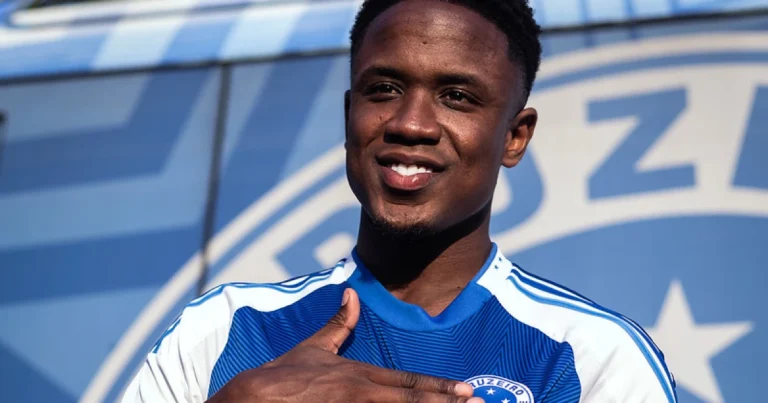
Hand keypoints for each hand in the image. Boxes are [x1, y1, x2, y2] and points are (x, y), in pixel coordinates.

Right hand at [207, 288, 482, 402]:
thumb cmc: (283, 375)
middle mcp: (361, 392)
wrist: (252, 397)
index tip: (468, 391)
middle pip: (413, 400)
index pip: (409, 382)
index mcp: (360, 375)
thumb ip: (338, 324)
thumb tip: (352, 293)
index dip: (440, 388)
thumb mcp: (313, 347)